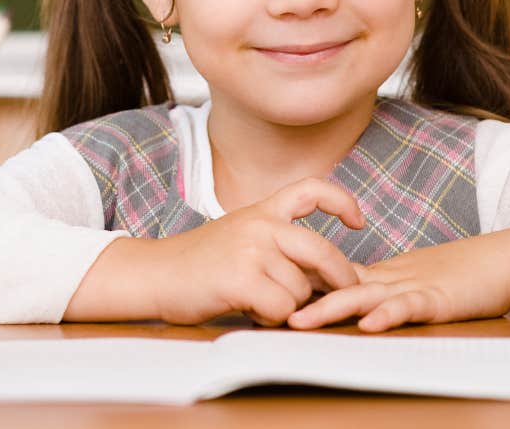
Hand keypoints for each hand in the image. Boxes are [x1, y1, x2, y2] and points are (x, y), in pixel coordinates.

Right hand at [67, 178, 366, 325]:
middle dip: (341, 277)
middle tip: (346, 293)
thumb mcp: (239, 237)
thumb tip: (327, 272)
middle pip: (323, 251)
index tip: (357, 221)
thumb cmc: (196, 264)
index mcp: (262, 210)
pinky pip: (282, 308)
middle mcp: (261, 224)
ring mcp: (252, 250)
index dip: (342, 202)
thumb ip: (278, 245)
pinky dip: (272, 319)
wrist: (152, 274)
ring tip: (261, 302)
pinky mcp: (242, 278)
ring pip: (302, 289)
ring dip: (290, 306)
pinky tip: (251, 311)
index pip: (311, 190)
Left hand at [286, 236, 509, 332]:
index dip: (299, 287)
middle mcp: (388, 279)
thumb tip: (347, 306)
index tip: (264, 295)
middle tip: (266, 309)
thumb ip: (379, 294)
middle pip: (336, 287)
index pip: (332, 279)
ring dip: (330, 309)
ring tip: (301, 321)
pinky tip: (368, 324)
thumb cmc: (458, 277)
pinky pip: (408, 308)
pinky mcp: (436, 299)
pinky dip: (387, 315)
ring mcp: (411, 287)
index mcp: (381, 276)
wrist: (501, 262)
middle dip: (300, 300)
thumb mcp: (410, 284)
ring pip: (363, 296)